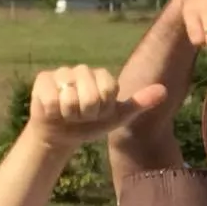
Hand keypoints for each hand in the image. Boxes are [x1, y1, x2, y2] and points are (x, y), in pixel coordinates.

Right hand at [26, 66, 167, 146]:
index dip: (103, 109)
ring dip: (70, 114)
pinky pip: (53, 100)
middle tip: (82, 115)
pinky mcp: (42, 80)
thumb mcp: (117, 117)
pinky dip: (54, 113)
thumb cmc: (91, 125)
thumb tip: (164, 90)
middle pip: (91, 96)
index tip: (99, 113)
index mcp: (101, 76)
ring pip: (71, 99)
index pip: (109, 91)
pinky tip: (53, 111)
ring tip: (67, 113)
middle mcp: (82, 70)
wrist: (62, 135)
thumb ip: (139, 103)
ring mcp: (61, 73)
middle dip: (87, 114)